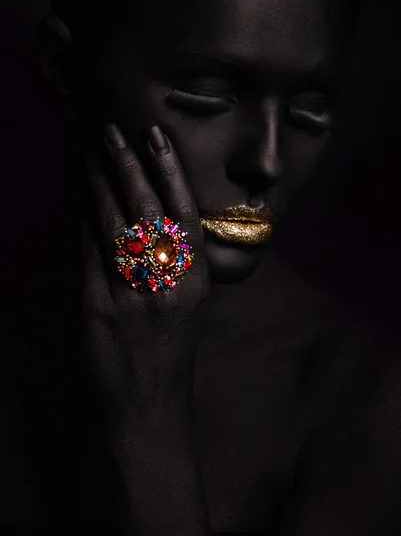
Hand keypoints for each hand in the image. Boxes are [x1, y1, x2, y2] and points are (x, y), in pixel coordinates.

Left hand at [82, 123, 210, 414]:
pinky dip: (82, 221)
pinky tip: (78, 197)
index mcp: (197, 281)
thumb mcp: (189, 306)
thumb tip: (151, 213)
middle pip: (147, 211)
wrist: (148, 403)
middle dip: (127, 166)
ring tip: (91, 154)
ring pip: (114, 226)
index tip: (153, 137)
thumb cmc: (170, 351)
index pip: (184, 213)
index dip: (168, 171)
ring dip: (99, 185)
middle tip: (110, 132)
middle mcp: (169, 284)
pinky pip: (89, 254)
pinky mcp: (99, 309)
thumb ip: (179, 262)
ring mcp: (133, 296)